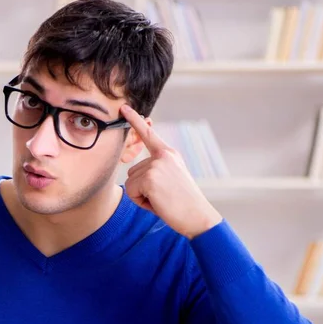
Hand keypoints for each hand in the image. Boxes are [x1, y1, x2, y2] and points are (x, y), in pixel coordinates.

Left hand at [120, 104, 222, 238]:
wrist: (197, 216)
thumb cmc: (184, 203)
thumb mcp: (171, 179)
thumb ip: (156, 170)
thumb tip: (134, 174)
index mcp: (169, 154)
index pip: (148, 135)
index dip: (134, 120)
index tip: (124, 107)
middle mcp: (162, 156)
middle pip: (133, 172)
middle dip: (142, 188)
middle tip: (163, 196)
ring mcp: (155, 165)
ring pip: (130, 183)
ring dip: (141, 196)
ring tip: (161, 200)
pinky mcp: (150, 178)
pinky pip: (131, 192)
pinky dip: (140, 202)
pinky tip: (157, 203)